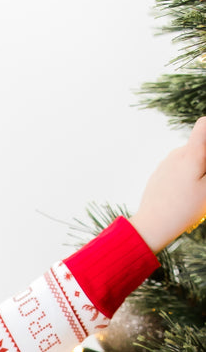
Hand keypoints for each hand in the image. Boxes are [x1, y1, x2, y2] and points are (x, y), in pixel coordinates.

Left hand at [129, 116, 205, 252]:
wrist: (151, 227)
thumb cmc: (183, 209)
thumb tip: (204, 155)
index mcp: (191, 153)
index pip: (204, 124)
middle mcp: (176, 154)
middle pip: (199, 145)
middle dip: (205, 160)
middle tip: (204, 183)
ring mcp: (165, 164)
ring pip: (189, 159)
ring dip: (197, 170)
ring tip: (195, 192)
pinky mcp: (158, 174)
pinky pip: (177, 169)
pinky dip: (185, 177)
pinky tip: (182, 196)